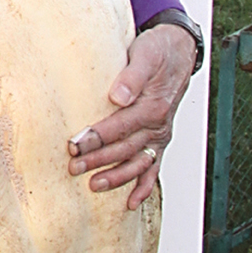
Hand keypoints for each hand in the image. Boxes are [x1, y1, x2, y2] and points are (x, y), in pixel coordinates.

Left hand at [67, 24, 197, 209]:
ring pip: (137, 163)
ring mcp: (160, 135)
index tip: (73, 144)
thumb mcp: (145, 54)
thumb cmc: (157, 51)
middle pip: (125, 148)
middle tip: (73, 167)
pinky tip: (130, 202)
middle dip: (99, 160)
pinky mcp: (159, 139)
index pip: (120, 127)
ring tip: (93, 186)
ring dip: (116, 177)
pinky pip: (153, 167)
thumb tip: (118, 96)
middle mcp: (159, 125)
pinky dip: (144, 186)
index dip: (96, 138)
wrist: (178, 51)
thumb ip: (132, 76)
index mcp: (153, 106)